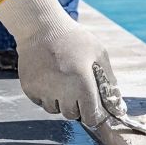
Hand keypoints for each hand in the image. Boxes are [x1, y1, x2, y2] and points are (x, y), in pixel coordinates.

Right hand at [0, 0, 123, 127]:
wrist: (41, 27)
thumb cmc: (74, 39)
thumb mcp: (98, 53)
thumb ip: (109, 79)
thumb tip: (116, 103)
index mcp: (82, 85)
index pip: (90, 117)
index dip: (93, 115)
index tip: (92, 109)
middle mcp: (62, 92)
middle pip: (71, 114)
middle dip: (76, 106)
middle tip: (75, 88)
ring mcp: (43, 91)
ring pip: (54, 109)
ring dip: (59, 101)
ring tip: (61, 81)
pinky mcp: (29, 88)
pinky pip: (40, 102)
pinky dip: (45, 95)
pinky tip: (48, 78)